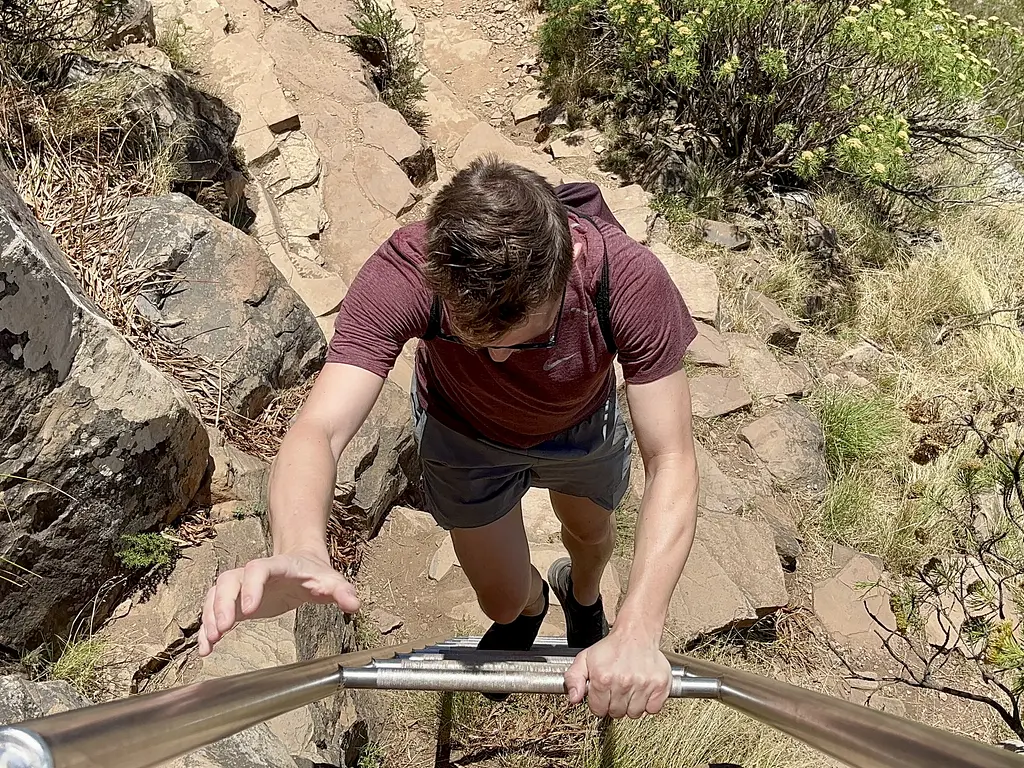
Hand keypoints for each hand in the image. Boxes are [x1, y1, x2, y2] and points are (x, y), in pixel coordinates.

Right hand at [197, 548, 359, 655]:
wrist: (302, 562)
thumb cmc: (315, 573)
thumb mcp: (331, 580)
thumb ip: (342, 591)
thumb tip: (354, 604)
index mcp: (277, 566)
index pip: (258, 569)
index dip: (251, 587)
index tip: (249, 610)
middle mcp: (254, 573)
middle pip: (229, 580)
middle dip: (222, 603)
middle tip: (222, 628)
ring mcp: (243, 586)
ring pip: (217, 594)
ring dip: (210, 616)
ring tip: (209, 642)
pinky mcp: (238, 600)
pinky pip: (215, 609)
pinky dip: (208, 627)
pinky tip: (207, 648)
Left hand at [564, 629, 671, 717]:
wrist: (635, 634)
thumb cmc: (611, 647)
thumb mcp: (584, 659)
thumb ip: (573, 678)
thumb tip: (574, 699)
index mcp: (603, 678)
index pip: (598, 710)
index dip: (599, 703)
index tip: (603, 694)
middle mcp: (623, 682)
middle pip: (617, 713)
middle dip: (614, 705)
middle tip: (616, 689)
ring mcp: (643, 684)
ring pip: (634, 714)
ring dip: (631, 705)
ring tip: (629, 689)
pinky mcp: (660, 685)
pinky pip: (653, 709)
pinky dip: (648, 704)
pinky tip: (642, 691)